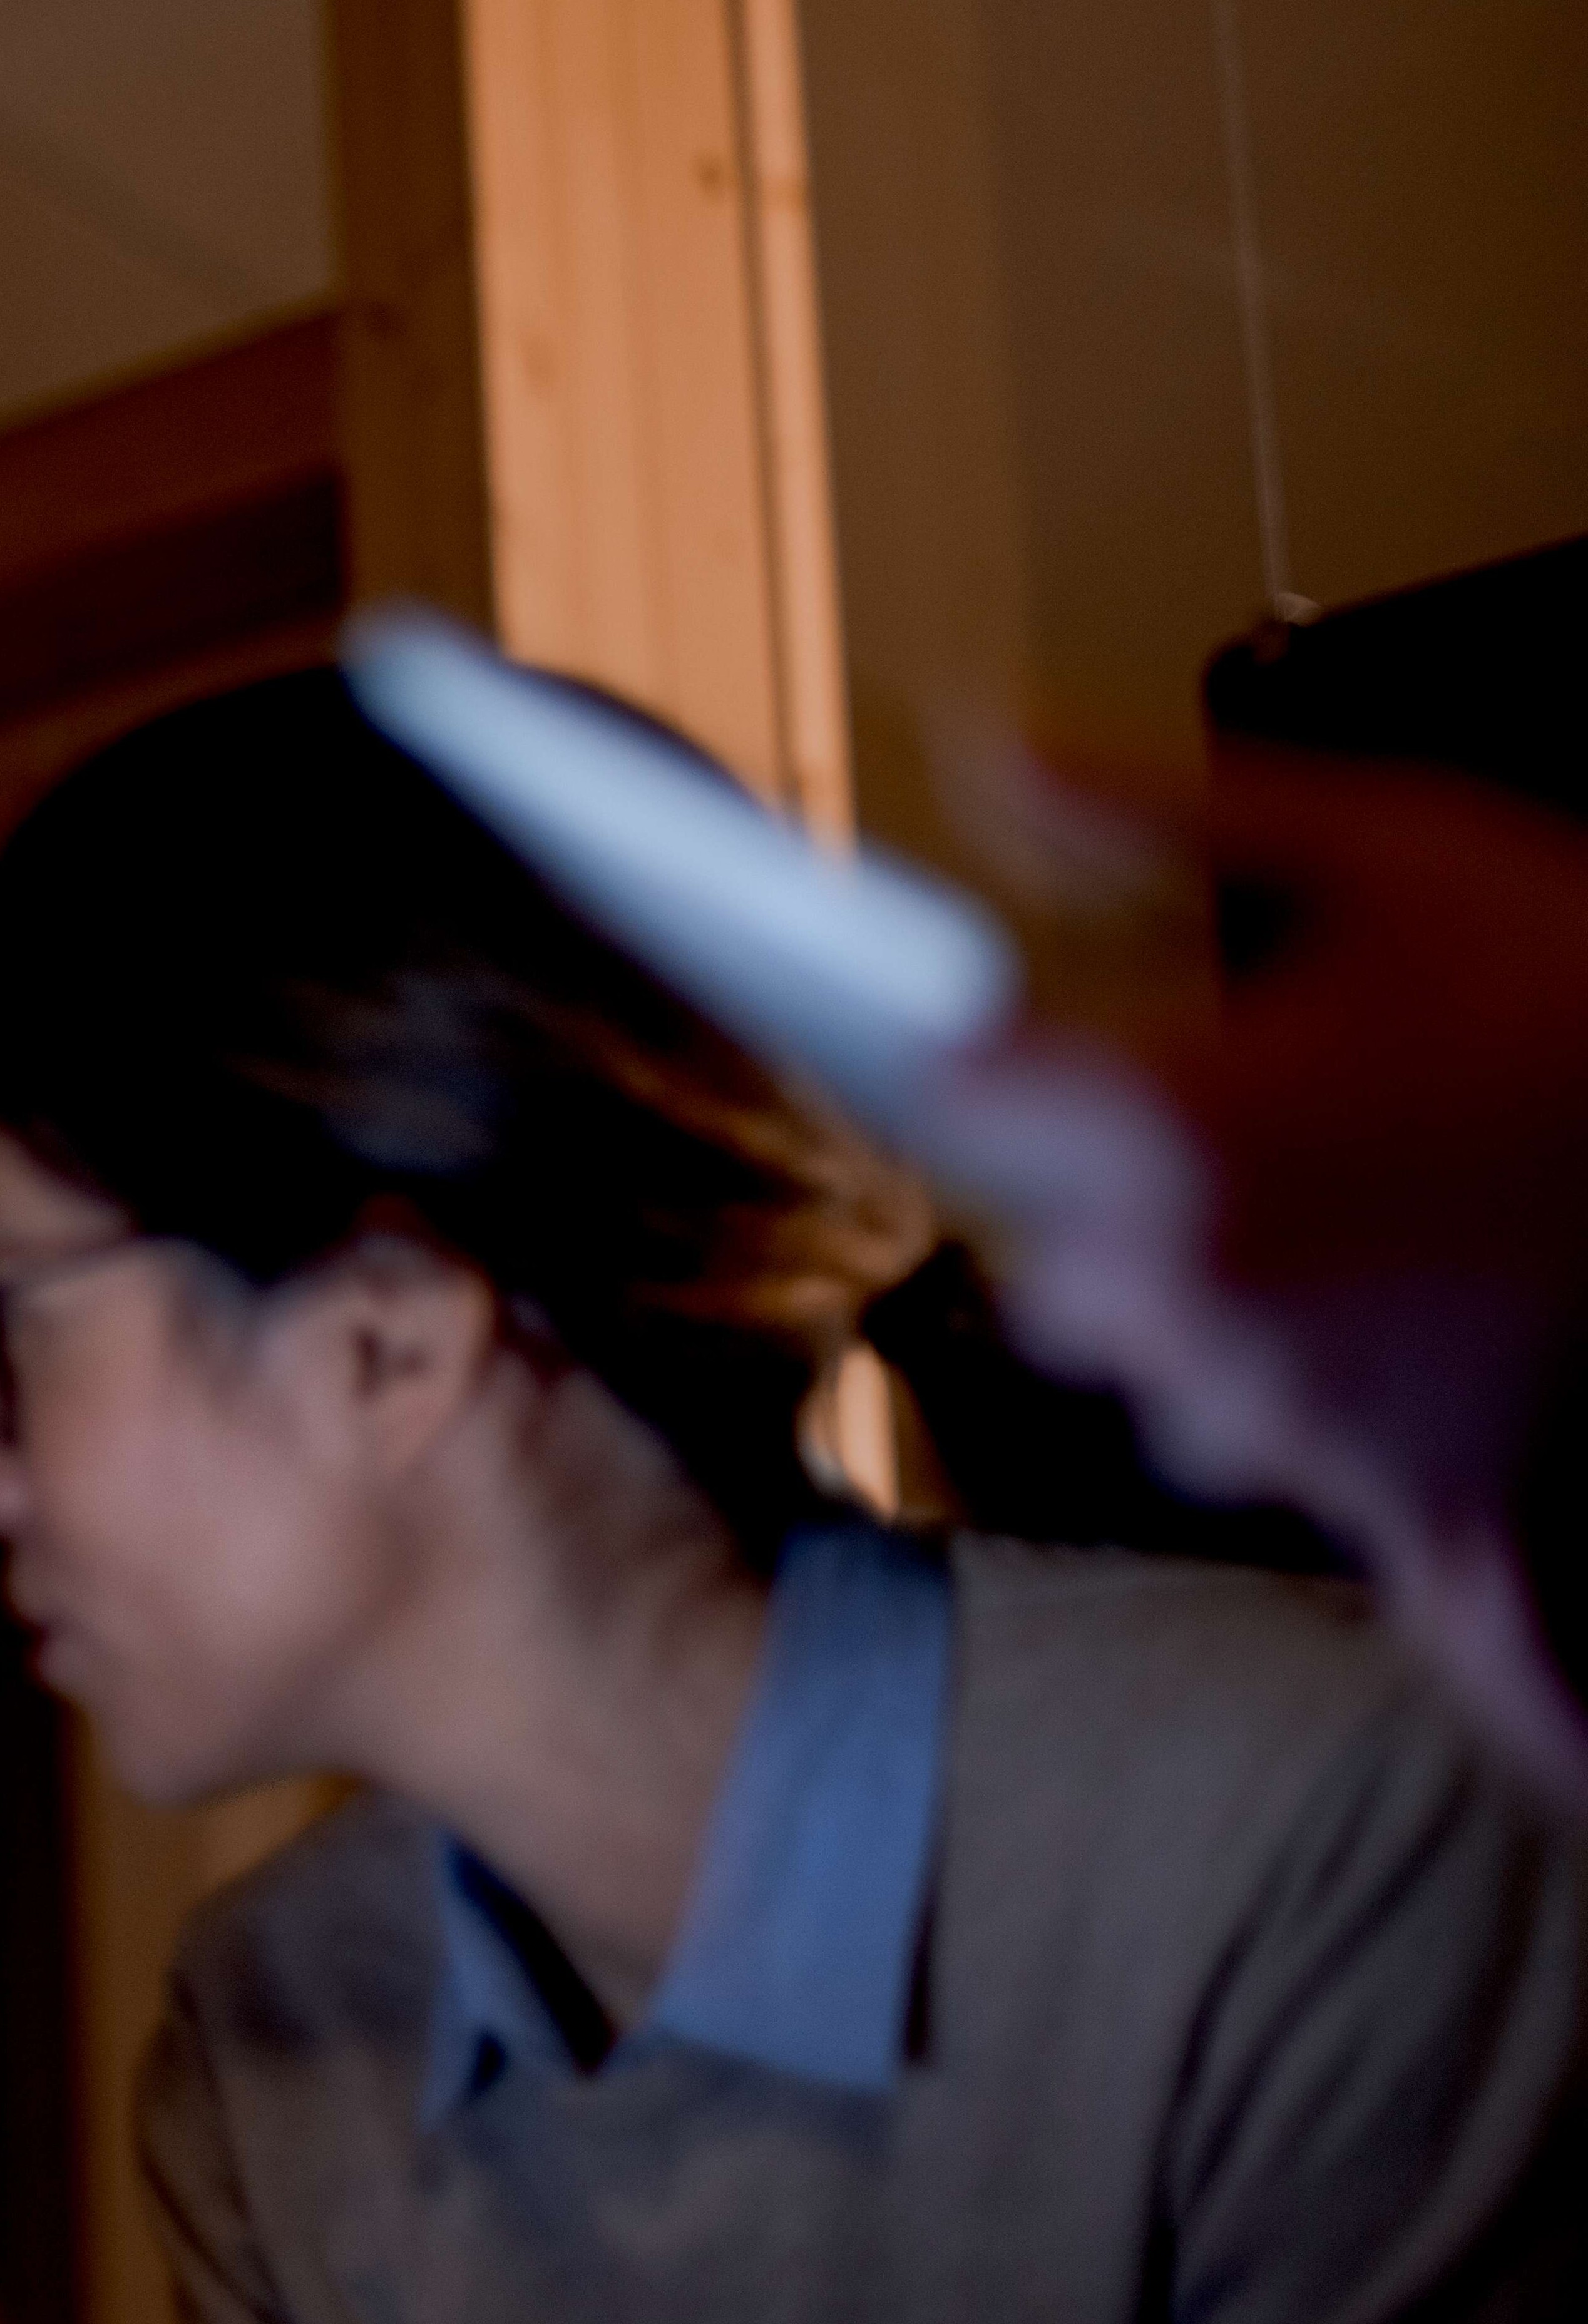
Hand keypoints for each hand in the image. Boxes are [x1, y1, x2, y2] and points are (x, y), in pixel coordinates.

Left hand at [931, 749, 1587, 1799]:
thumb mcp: (1396, 847)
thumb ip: (1150, 805)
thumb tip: (970, 740)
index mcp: (1177, 1124)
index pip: (959, 1095)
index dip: (986, 1059)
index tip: (1004, 1036)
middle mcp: (1197, 1284)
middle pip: (1052, 1259)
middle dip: (1135, 1210)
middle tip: (1301, 1139)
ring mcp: (1291, 1409)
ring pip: (1168, 1368)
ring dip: (1240, 1313)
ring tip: (1399, 1233)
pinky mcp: (1405, 1498)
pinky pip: (1313, 1492)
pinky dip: (1354, 1448)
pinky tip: (1450, 1440)